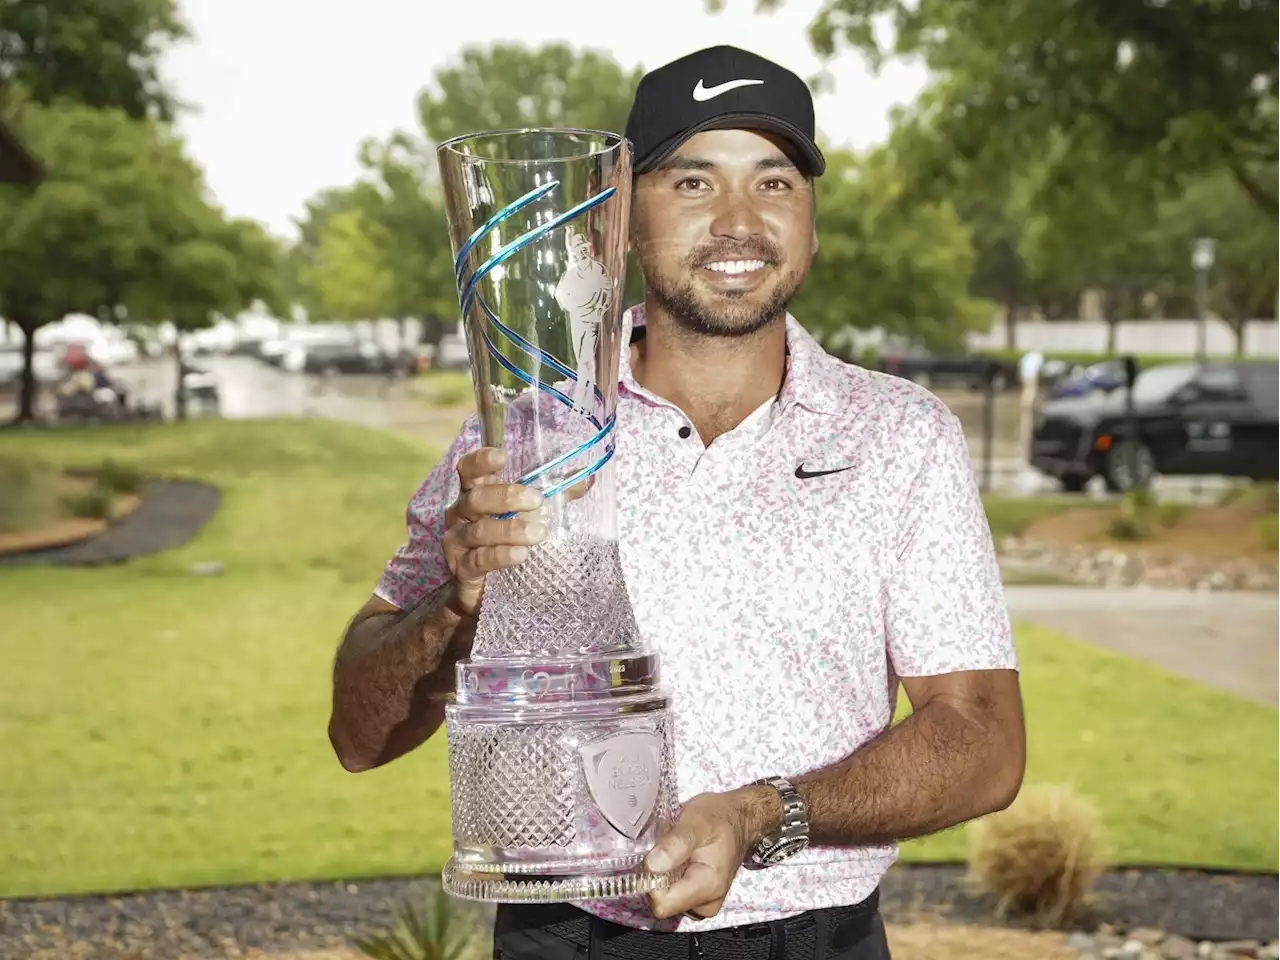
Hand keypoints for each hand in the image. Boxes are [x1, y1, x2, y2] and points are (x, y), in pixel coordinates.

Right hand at [442, 447, 545, 618]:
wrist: (483, 591)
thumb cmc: (506, 542)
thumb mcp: (530, 515)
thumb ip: (556, 496)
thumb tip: (586, 478)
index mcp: (474, 494)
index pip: (469, 470)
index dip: (481, 460)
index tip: (502, 457)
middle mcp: (460, 515)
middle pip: (476, 498)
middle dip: (506, 496)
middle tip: (536, 500)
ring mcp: (457, 542)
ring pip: (479, 530)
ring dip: (510, 530)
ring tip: (538, 533)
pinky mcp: (461, 569)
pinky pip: (480, 560)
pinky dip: (501, 556)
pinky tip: (520, 555)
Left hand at [645, 789, 776, 919]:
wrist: (738, 818)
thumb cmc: (719, 818)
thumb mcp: (695, 822)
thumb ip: (674, 845)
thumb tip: (651, 866)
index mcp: (707, 887)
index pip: (663, 904)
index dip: (651, 881)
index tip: (653, 856)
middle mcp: (706, 904)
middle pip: (662, 902)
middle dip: (657, 876)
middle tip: (666, 849)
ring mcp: (702, 903)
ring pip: (665, 898)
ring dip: (663, 874)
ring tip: (674, 850)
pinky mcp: (697, 898)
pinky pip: (673, 893)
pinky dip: (670, 876)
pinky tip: (677, 857)